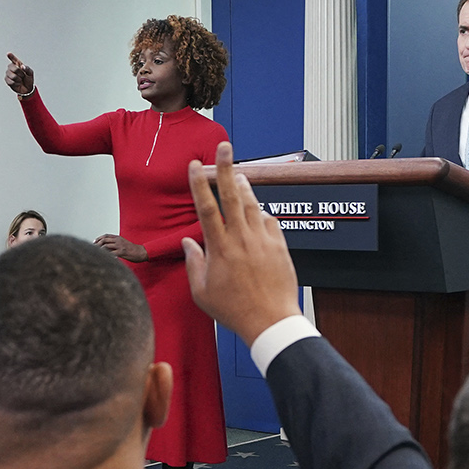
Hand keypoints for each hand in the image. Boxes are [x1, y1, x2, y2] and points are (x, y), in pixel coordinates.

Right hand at [5, 52, 34, 96]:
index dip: (11, 56)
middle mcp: (12, 68)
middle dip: (19, 72)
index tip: (8, 54)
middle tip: (23, 75)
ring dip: (18, 79)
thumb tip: (22, 67)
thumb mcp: (30, 73)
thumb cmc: (28, 79)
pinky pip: (11, 81)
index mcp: (18, 64)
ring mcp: (8, 74)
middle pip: (12, 67)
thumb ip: (27, 69)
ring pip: (12, 75)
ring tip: (20, 80)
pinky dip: (16, 83)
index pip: (13, 59)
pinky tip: (17, 83)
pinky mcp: (7, 80)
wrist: (27, 88)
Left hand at [94, 234, 147, 262]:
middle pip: (104, 240)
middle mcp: (118, 240)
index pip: (106, 236)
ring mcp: (120, 246)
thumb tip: (106, 247)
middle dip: (97, 244)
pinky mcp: (121, 252)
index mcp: (118, 238)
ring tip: (96, 254)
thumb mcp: (123, 243)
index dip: (98, 238)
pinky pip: (111, 253)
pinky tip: (103, 258)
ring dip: (100, 250)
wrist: (141, 252)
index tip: (94, 242)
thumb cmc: (132, 249)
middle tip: (93, 248)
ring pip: (106, 246)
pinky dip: (106, 255)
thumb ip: (115, 244)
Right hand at [183, 140, 302, 343]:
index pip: (206, 208)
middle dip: (225, 168)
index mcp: (220, 249)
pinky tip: (257, 213)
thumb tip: (188, 242)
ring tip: (237, 174)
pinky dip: (262, 214)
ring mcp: (263, 240)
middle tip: (224, 147)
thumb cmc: (234, 311)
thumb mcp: (202, 292)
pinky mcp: (280, 246)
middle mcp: (242, 239)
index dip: (198, 184)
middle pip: (232, 195)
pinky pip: (270, 221)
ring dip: (244, 186)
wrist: (270, 321)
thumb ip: (194, 263)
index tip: (194, 166)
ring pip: (252, 204)